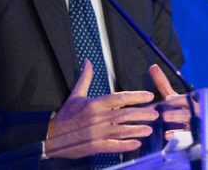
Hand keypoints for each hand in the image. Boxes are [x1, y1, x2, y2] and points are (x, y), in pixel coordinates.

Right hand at [44, 59, 158, 158]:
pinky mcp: (94, 146)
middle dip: (141, 114)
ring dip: (137, 130)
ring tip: (149, 129)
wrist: (51, 136)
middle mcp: (97, 118)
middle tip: (155, 114)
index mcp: (95, 103)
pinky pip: (113, 146)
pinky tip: (136, 144)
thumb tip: (88, 61)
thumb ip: (86, 78)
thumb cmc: (66, 115)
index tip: (148, 96)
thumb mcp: (76, 95)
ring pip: (121, 131)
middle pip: (124, 115)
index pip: (119, 98)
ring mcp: (96, 133)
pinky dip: (125, 145)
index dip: (136, 96)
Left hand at [149, 64, 198, 140]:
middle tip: (164, 115)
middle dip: (176, 114)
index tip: (168, 100)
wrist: (190, 125)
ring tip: (165, 129)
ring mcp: (193, 126)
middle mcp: (193, 114)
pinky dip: (177, 137)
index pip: (186, 100)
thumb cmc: (178, 108)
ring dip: (176, 127)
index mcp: (189, 103)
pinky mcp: (191, 138)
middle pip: (187, 113)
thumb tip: (153, 66)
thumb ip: (162, 83)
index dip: (177, 100)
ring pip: (187, 127)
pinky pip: (186, 138)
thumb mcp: (171, 97)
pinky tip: (167, 137)